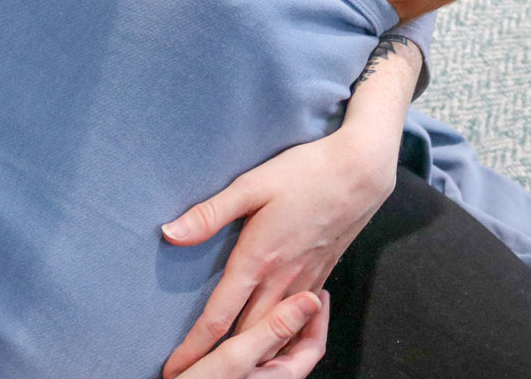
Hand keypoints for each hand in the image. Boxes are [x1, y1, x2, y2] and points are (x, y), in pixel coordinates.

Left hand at [161, 126, 395, 378]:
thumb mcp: (252, 185)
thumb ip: (210, 214)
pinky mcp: (322, 274)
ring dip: (253, 353)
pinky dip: (283, 339)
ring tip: (233, 368)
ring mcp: (305, 280)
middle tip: (198, 375)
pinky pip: (299, 321)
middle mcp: (282, 279)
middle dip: (221, 360)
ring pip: (276, 333)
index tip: (174, 367)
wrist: (361, 172)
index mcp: (258, 259)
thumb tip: (169, 233)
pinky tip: (275, 341)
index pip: (219, 316)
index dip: (194, 346)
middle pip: (247, 335)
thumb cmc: (306, 172)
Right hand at [173, 291, 328, 378]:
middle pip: (298, 350)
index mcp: (280, 377)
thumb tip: (312, 298)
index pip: (313, 346)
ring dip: (283, 329)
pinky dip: (263, 339)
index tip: (320, 292)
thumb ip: (273, 328)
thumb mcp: (236, 356)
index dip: (318, 317)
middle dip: (303, 321)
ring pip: (278, 354)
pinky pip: (260, 359)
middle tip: (303, 294)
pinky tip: (252, 328)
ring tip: (282, 305)